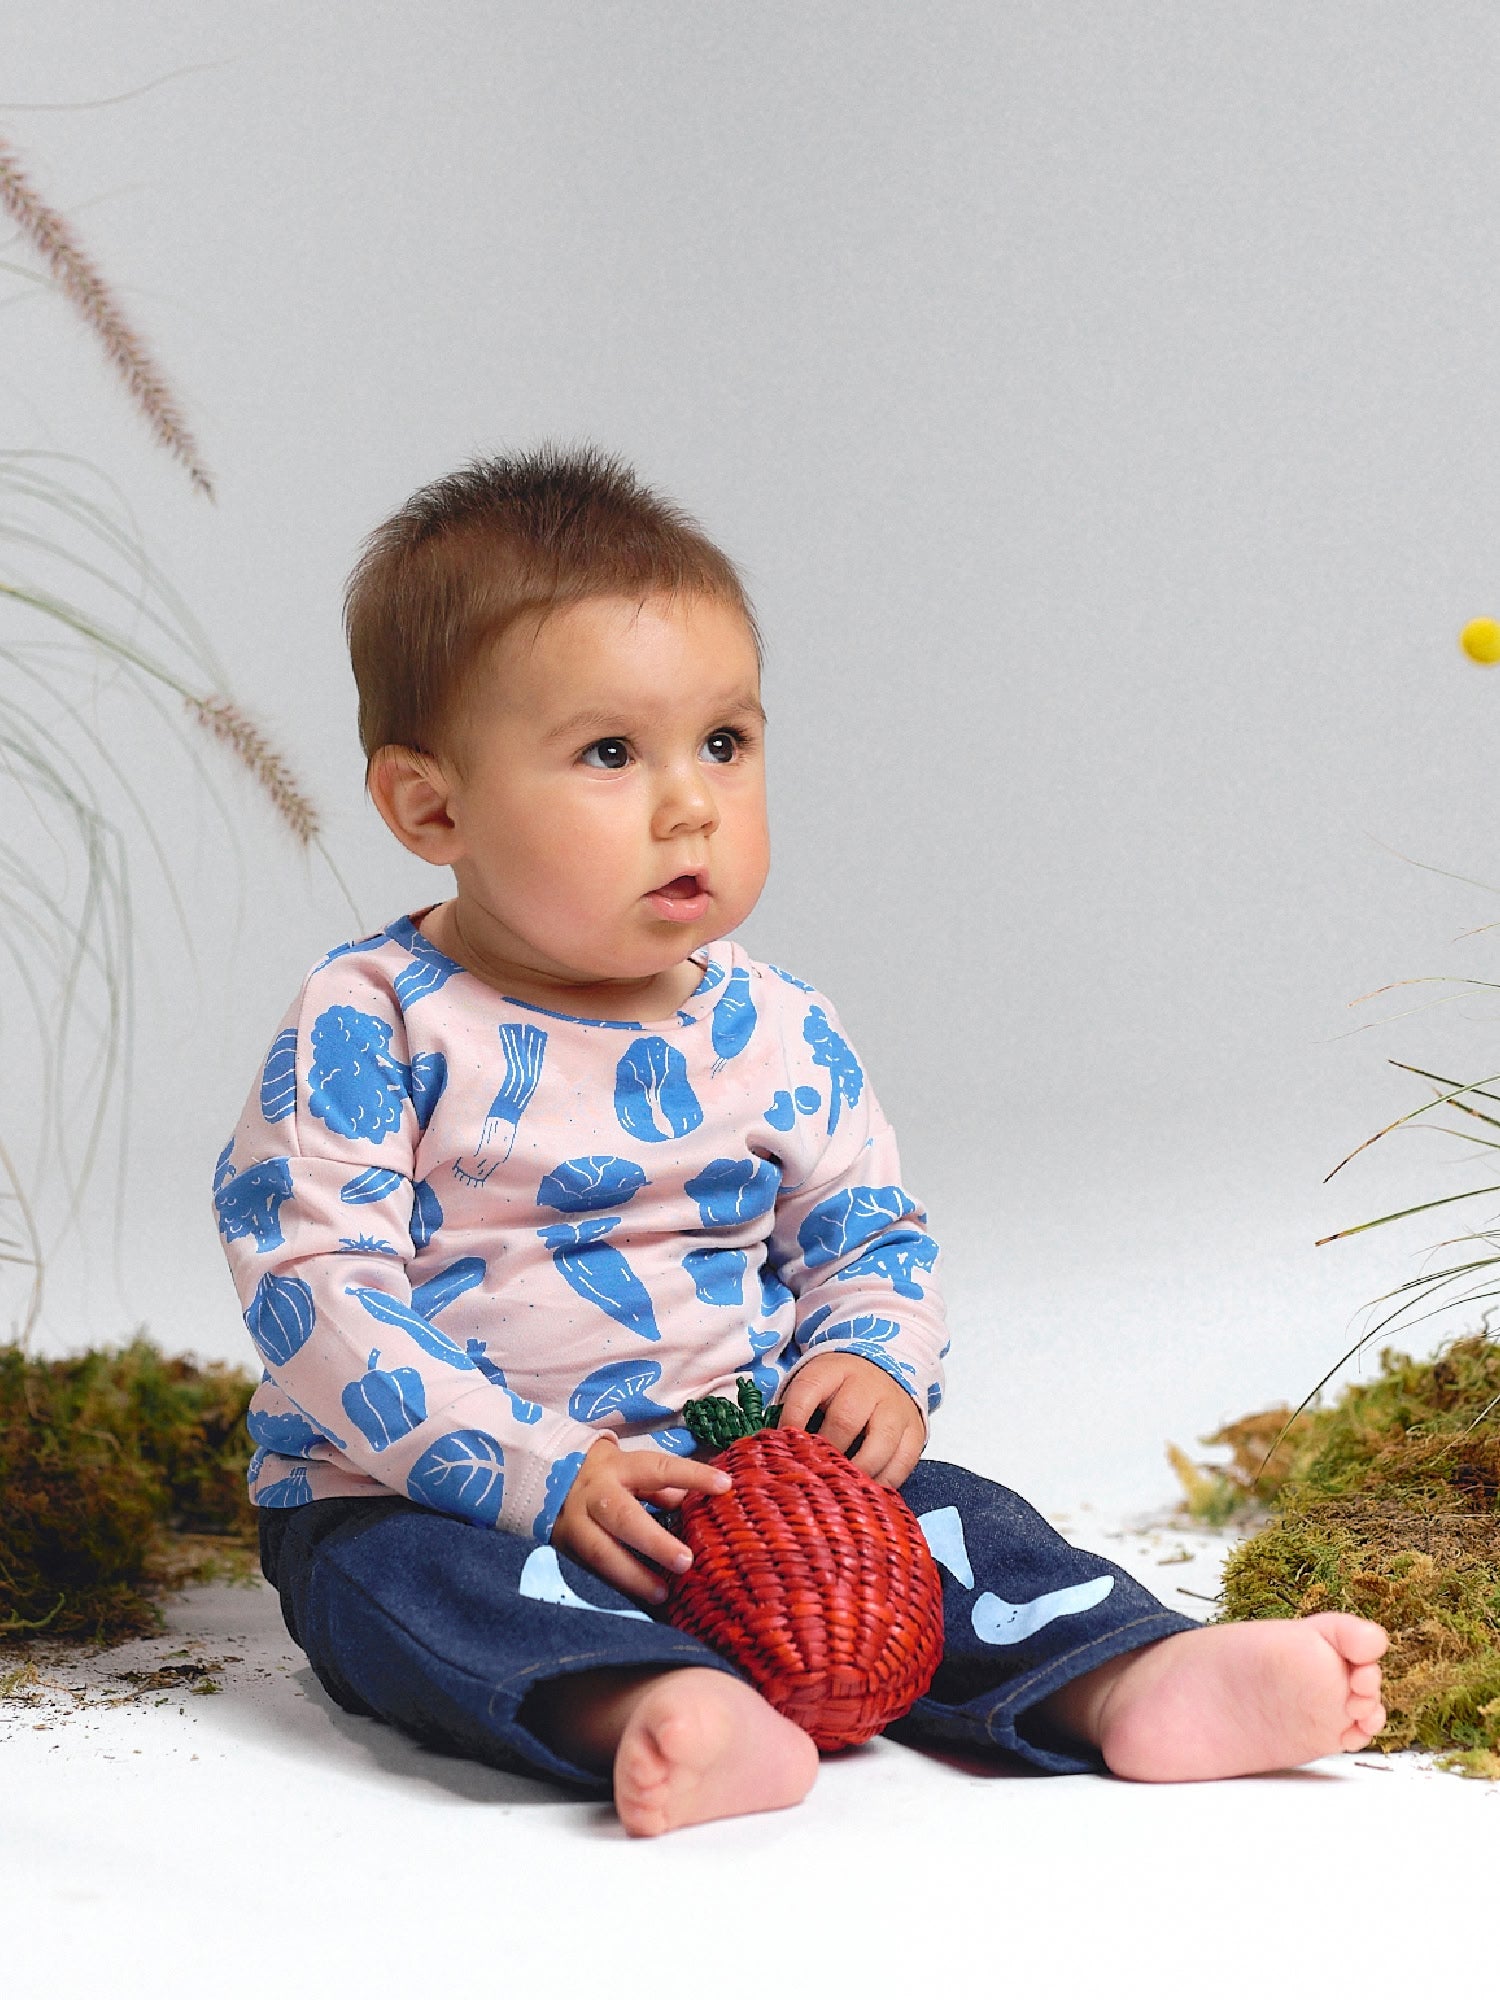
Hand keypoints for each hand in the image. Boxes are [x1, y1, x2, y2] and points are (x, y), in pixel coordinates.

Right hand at [552, 1436, 731, 1605]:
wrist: (545, 1478)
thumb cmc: (606, 1475)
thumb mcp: (632, 1469)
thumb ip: (661, 1488)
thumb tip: (691, 1503)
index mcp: (619, 1468)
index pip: (659, 1469)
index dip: (691, 1475)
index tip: (724, 1485)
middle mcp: (595, 1494)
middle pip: (623, 1517)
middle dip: (654, 1542)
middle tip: (685, 1561)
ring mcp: (575, 1523)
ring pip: (601, 1552)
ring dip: (632, 1576)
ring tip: (662, 1593)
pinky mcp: (564, 1548)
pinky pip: (591, 1570)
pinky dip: (616, 1586)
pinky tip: (638, 1601)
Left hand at [776, 1350, 925, 1487]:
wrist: (885, 1370)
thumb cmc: (838, 1389)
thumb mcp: (816, 1386)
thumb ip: (796, 1412)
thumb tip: (773, 1450)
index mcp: (833, 1371)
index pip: (808, 1390)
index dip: (793, 1418)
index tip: (782, 1445)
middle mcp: (866, 1385)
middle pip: (845, 1419)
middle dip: (827, 1452)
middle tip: (814, 1476)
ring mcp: (894, 1407)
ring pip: (880, 1442)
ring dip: (859, 1471)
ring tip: (843, 1491)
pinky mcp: (915, 1429)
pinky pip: (905, 1460)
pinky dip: (887, 1481)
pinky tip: (870, 1492)